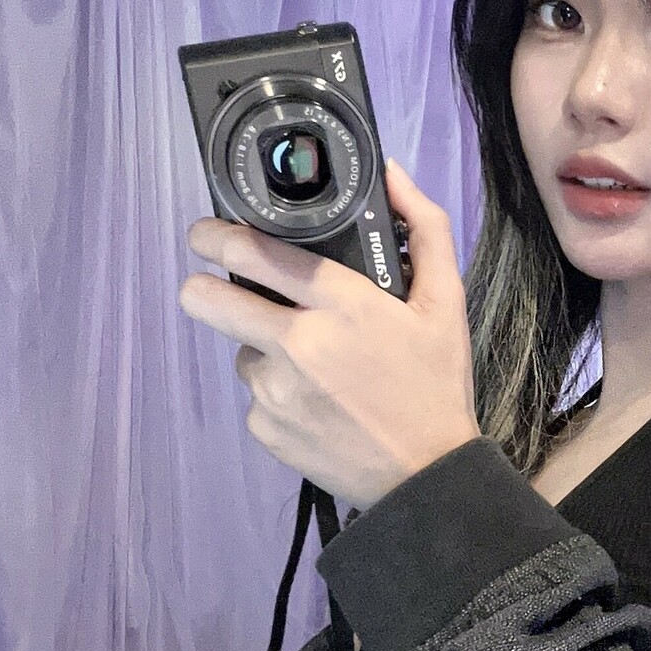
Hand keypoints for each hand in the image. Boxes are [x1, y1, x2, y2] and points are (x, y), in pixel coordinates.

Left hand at [179, 158, 481, 511]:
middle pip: (205, 298)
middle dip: (203, 285)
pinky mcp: (265, 428)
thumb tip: (391, 173)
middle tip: (221, 287)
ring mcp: (275, 390)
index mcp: (341, 303)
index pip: (251, 250)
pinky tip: (317, 404)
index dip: (215, 234)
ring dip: (263, 350)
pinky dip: (278, 395)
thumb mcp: (447, 302)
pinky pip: (255, 396)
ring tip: (313, 367)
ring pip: (239, 349)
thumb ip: (425, 227)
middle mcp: (298, 342)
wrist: (427, 478)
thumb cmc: (437, 384)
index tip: (208, 233)